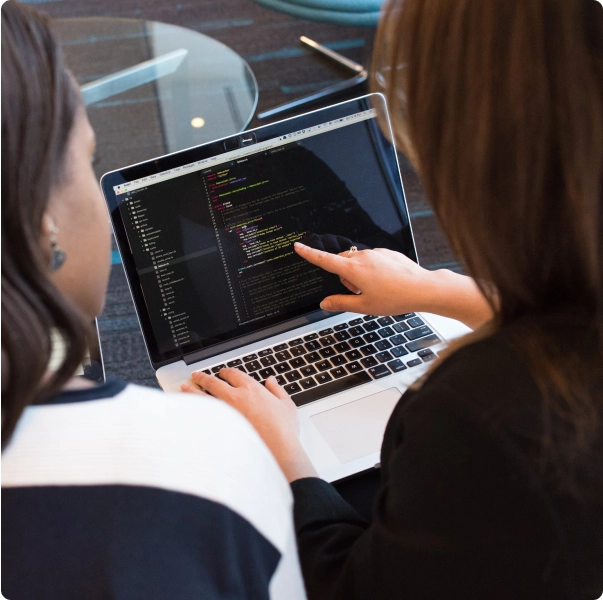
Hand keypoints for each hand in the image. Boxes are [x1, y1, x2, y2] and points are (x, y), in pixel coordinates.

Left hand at [182, 368, 317, 481]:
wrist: (276, 451)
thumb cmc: (282, 430)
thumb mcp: (286, 405)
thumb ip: (277, 390)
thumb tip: (271, 381)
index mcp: (251, 389)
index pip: (234, 374)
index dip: (226, 372)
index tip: (222, 372)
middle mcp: (235, 397)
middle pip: (213, 382)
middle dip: (203, 377)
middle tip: (197, 375)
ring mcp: (224, 412)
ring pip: (202, 396)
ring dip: (192, 390)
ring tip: (184, 387)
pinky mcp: (218, 428)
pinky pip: (201, 415)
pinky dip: (192, 410)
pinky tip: (187, 410)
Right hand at [294, 242, 493, 328]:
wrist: (422, 288)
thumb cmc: (395, 298)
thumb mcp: (364, 306)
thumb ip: (341, 303)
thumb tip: (325, 303)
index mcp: (353, 270)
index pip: (325, 260)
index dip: (309, 254)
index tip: (298, 246)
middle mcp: (363, 257)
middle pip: (342, 262)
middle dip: (344, 276)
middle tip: (358, 292)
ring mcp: (376, 253)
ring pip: (357, 261)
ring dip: (358, 274)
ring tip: (376, 289)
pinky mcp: (387, 253)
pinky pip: (372, 259)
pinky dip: (372, 270)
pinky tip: (386, 282)